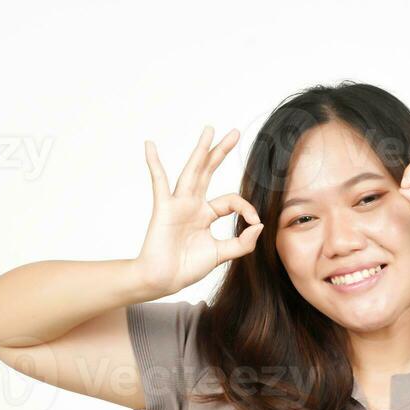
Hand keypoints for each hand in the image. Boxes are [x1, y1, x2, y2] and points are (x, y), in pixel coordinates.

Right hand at [135, 125, 262, 294]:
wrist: (163, 280)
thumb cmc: (187, 268)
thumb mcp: (221, 254)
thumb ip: (242, 242)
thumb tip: (260, 225)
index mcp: (206, 214)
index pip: (231, 201)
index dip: (247, 208)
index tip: (255, 222)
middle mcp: (192, 205)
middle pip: (209, 172)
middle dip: (221, 152)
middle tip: (235, 133)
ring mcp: (178, 204)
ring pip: (192, 171)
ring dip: (201, 150)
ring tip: (209, 130)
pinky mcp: (164, 208)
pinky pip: (159, 182)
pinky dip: (154, 163)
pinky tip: (149, 145)